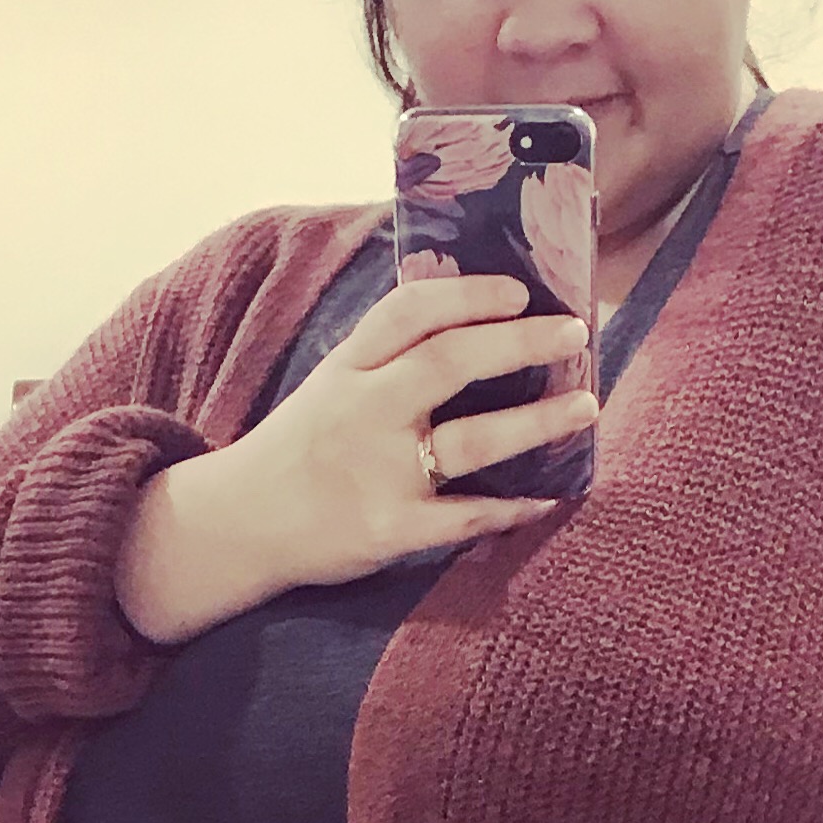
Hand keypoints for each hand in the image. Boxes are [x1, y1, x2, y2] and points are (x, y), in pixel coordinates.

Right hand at [118, 273, 598, 644]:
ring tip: (586, 407)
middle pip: (450, 363)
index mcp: (347, 366)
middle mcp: (362, 410)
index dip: (470, 294)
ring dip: (538, 422)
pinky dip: (509, 509)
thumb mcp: (329, 384)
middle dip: (520, 343)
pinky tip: (546, 499)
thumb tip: (470, 319)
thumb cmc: (297, 450)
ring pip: (472, 440)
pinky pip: (463, 518)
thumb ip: (386, 356)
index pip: (411, 311)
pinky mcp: (387, 531)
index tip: (520, 291)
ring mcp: (376, 473)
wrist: (236, 526)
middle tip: (575, 333)